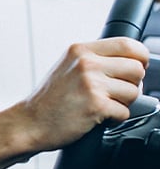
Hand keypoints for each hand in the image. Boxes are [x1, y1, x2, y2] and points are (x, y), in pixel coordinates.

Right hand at [15, 37, 148, 151]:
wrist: (29, 122)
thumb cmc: (49, 99)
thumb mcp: (67, 66)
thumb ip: (95, 59)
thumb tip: (133, 62)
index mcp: (80, 50)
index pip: (128, 45)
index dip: (140, 58)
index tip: (135, 68)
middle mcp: (86, 64)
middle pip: (137, 69)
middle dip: (132, 84)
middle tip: (115, 92)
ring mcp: (91, 84)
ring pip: (134, 92)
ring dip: (123, 103)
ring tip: (102, 104)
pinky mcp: (96, 106)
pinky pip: (125, 112)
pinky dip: (114, 118)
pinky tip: (97, 116)